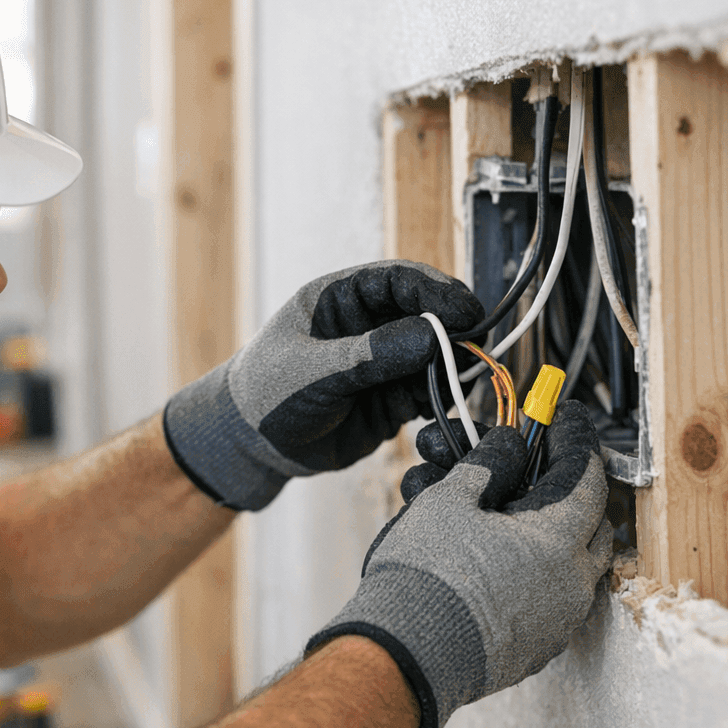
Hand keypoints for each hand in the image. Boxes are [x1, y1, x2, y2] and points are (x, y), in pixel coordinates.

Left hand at [162, 260, 482, 510]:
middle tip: (475, 342)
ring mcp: (383, 362)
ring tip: (463, 377)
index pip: (399, 280)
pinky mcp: (392, 399)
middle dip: (453, 327)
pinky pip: (429, 390)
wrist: (251, 447)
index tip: (463, 310)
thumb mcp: (312, 372)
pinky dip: (444, 394)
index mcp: (341, 298)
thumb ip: (369, 355)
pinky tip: (446, 402)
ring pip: (434, 354)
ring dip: (453, 363)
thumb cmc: (265, 395)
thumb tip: (432, 336)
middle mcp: (368, 325)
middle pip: (426, 314)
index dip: (436, 291)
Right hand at [307, 400, 611, 727]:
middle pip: (591, 523)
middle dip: (570, 490)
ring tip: (504, 515)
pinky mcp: (533, 649)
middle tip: (539, 468)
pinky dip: (532, 571)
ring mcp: (556, 623)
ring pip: (570, 564)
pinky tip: (494, 559)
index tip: (564, 416)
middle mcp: (571, 585)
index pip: (587, 475)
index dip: (575, 439)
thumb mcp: (450, 500)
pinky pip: (548, 599)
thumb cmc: (426, 575)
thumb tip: (508, 444)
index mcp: (559, 541)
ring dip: (548, 534)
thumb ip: (487, 465)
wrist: (403, 655)